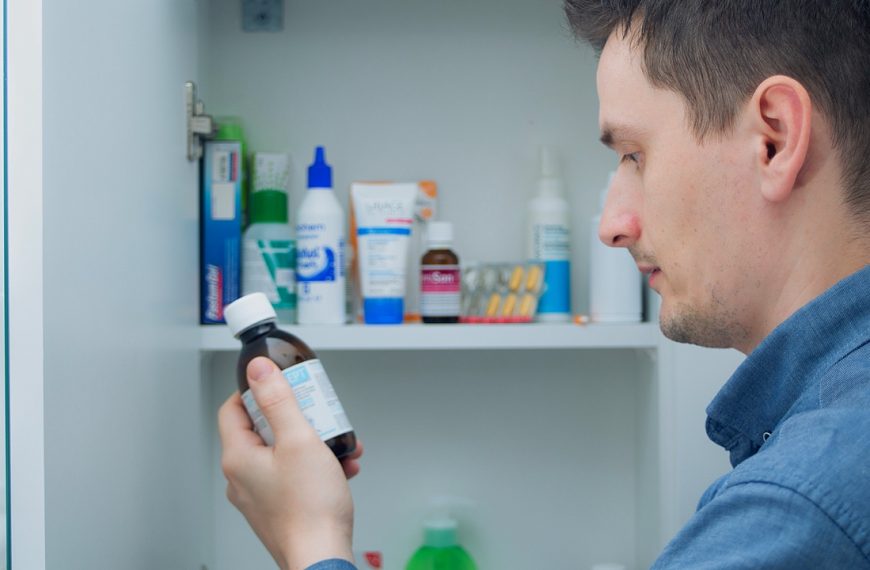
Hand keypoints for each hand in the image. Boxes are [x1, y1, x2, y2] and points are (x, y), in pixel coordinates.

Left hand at [218, 357, 362, 569]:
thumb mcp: (299, 440)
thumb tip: (259, 370)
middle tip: (315, 411)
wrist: (321, 557)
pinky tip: (340, 466)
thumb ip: (279, 401)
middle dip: (295, 417)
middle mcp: (242, 478)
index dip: (255, 391)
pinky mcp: (278, 508)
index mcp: (239, 457)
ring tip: (335, 442)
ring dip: (311, 442)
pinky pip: (292, 476)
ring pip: (281, 453)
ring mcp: (260, 495)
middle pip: (261, 430)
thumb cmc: (310, 508)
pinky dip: (314, 466)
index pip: (232, 409)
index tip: (279, 384)